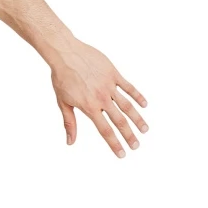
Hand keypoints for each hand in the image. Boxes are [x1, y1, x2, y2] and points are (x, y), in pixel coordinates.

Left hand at [50, 40, 148, 156]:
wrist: (65, 53)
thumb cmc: (61, 77)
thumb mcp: (63, 102)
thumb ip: (70, 122)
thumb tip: (70, 142)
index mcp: (89, 106)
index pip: (105, 130)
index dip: (114, 143)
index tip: (122, 154)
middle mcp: (101, 98)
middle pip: (119, 120)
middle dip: (129, 135)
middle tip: (136, 146)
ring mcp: (109, 85)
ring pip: (127, 105)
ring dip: (137, 118)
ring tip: (145, 130)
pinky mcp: (113, 73)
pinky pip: (128, 86)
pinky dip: (137, 95)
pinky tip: (145, 104)